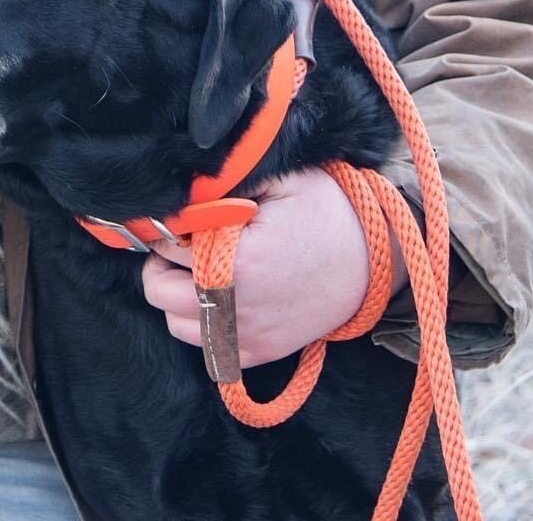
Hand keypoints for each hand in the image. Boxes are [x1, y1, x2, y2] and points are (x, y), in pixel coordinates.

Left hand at [139, 168, 406, 368]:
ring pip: (174, 323)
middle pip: (157, 290)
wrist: (375, 256)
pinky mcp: (262, 353)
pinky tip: (219, 293)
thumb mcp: (277, 178)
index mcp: (237, 261)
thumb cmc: (326, 209)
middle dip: (163, 261)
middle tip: (185, 241)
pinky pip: (206, 348)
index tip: (186, 216)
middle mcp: (238, 308)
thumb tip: (181, 187)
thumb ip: (223, 185)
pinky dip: (201, 323)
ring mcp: (249, 337)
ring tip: (200, 267)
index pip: (165, 245)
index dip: (169, 225)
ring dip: (178, 294)